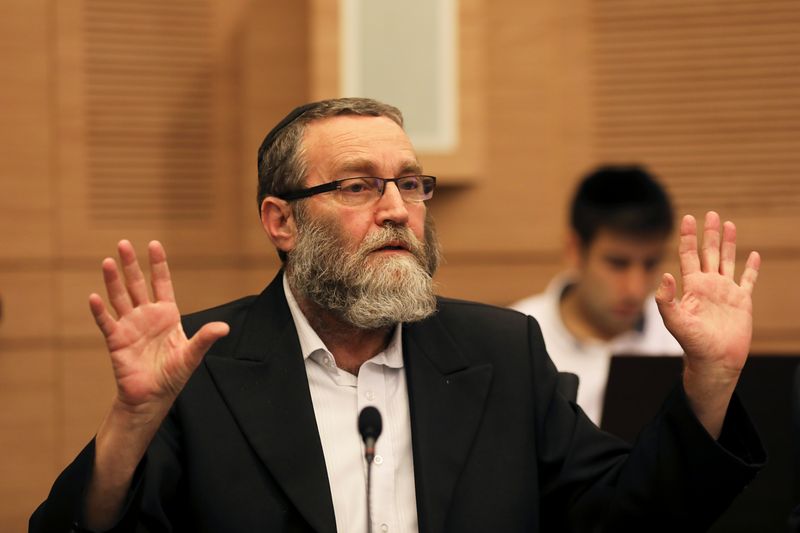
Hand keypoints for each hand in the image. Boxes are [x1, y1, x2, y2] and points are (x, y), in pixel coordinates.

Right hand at [89, 240, 228, 415]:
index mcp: (167, 315)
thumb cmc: (173, 375)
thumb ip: (205, 338)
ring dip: (113, 280)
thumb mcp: (192, 355)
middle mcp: (146, 315)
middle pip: (137, 284)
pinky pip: (106, 322)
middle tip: (123, 243)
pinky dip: (100, 311)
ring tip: (108, 262)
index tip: (154, 244)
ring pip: (120, 297)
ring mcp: (130, 326)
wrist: (153, 397)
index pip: (162, 283)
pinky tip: (94, 297)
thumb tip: (225, 328)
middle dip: (131, 264)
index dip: (158, 264)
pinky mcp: (116, 340)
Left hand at [655, 212, 759, 435]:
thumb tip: (665, 274)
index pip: (688, 255)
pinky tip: (753, 254)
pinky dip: (751, 267)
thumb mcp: (674, 321)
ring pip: (727, 261)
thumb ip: (666, 299)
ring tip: (728, 224)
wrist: (714, 361)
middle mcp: (708, 285)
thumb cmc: (692, 344)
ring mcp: (725, 292)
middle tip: (710, 214)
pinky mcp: (742, 301)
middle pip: (708, 252)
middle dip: (709, 234)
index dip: (688, 237)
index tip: (688, 218)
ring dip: (728, 243)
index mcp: (692, 286)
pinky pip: (747, 280)